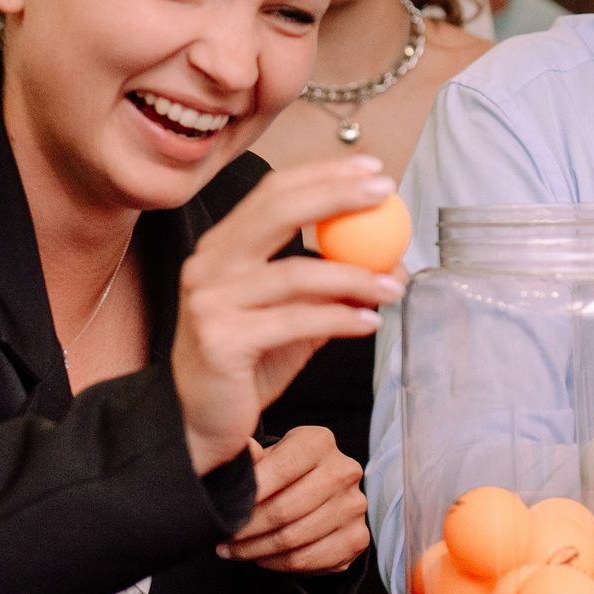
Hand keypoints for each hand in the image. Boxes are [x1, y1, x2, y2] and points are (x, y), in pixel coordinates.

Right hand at [175, 157, 401, 475]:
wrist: (200, 423)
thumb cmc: (246, 366)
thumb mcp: (292, 318)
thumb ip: (331, 289)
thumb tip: (391, 262)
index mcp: (221, 248)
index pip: (272, 193)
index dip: (322, 175)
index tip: (370, 170)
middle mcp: (208, 265)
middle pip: (277, 212)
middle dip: (336, 196)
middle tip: (384, 195)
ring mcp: (210, 301)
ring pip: (295, 273)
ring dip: (355, 276)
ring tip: (393, 286)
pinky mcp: (221, 340)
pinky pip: (295, 321)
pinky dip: (340, 319)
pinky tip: (369, 321)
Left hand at [221, 426, 369, 573]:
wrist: (319, 493)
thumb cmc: (285, 472)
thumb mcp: (269, 456)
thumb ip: (255, 457)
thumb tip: (244, 449)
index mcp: (319, 442)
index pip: (280, 469)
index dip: (249, 495)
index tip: (222, 512)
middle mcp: (344, 471)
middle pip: (285, 509)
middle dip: (247, 529)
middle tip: (223, 538)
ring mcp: (354, 506)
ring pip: (294, 538)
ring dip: (256, 550)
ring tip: (234, 550)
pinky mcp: (357, 538)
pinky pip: (309, 559)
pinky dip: (278, 564)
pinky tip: (261, 559)